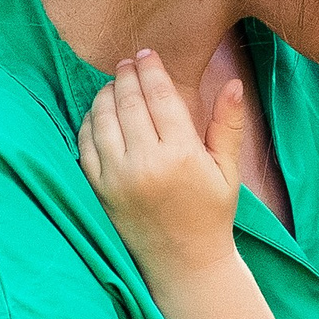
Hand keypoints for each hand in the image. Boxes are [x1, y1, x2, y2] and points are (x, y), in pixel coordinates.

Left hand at [78, 49, 244, 282]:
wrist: (184, 263)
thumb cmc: (210, 215)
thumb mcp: (227, 171)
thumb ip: (227, 125)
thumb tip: (233, 83)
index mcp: (181, 155)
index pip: (160, 97)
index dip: (151, 70)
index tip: (146, 54)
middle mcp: (146, 164)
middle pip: (128, 102)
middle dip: (126, 76)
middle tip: (126, 62)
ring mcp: (117, 177)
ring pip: (102, 119)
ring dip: (105, 95)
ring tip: (114, 84)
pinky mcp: (99, 190)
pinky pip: (85, 145)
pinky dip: (88, 123)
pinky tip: (98, 113)